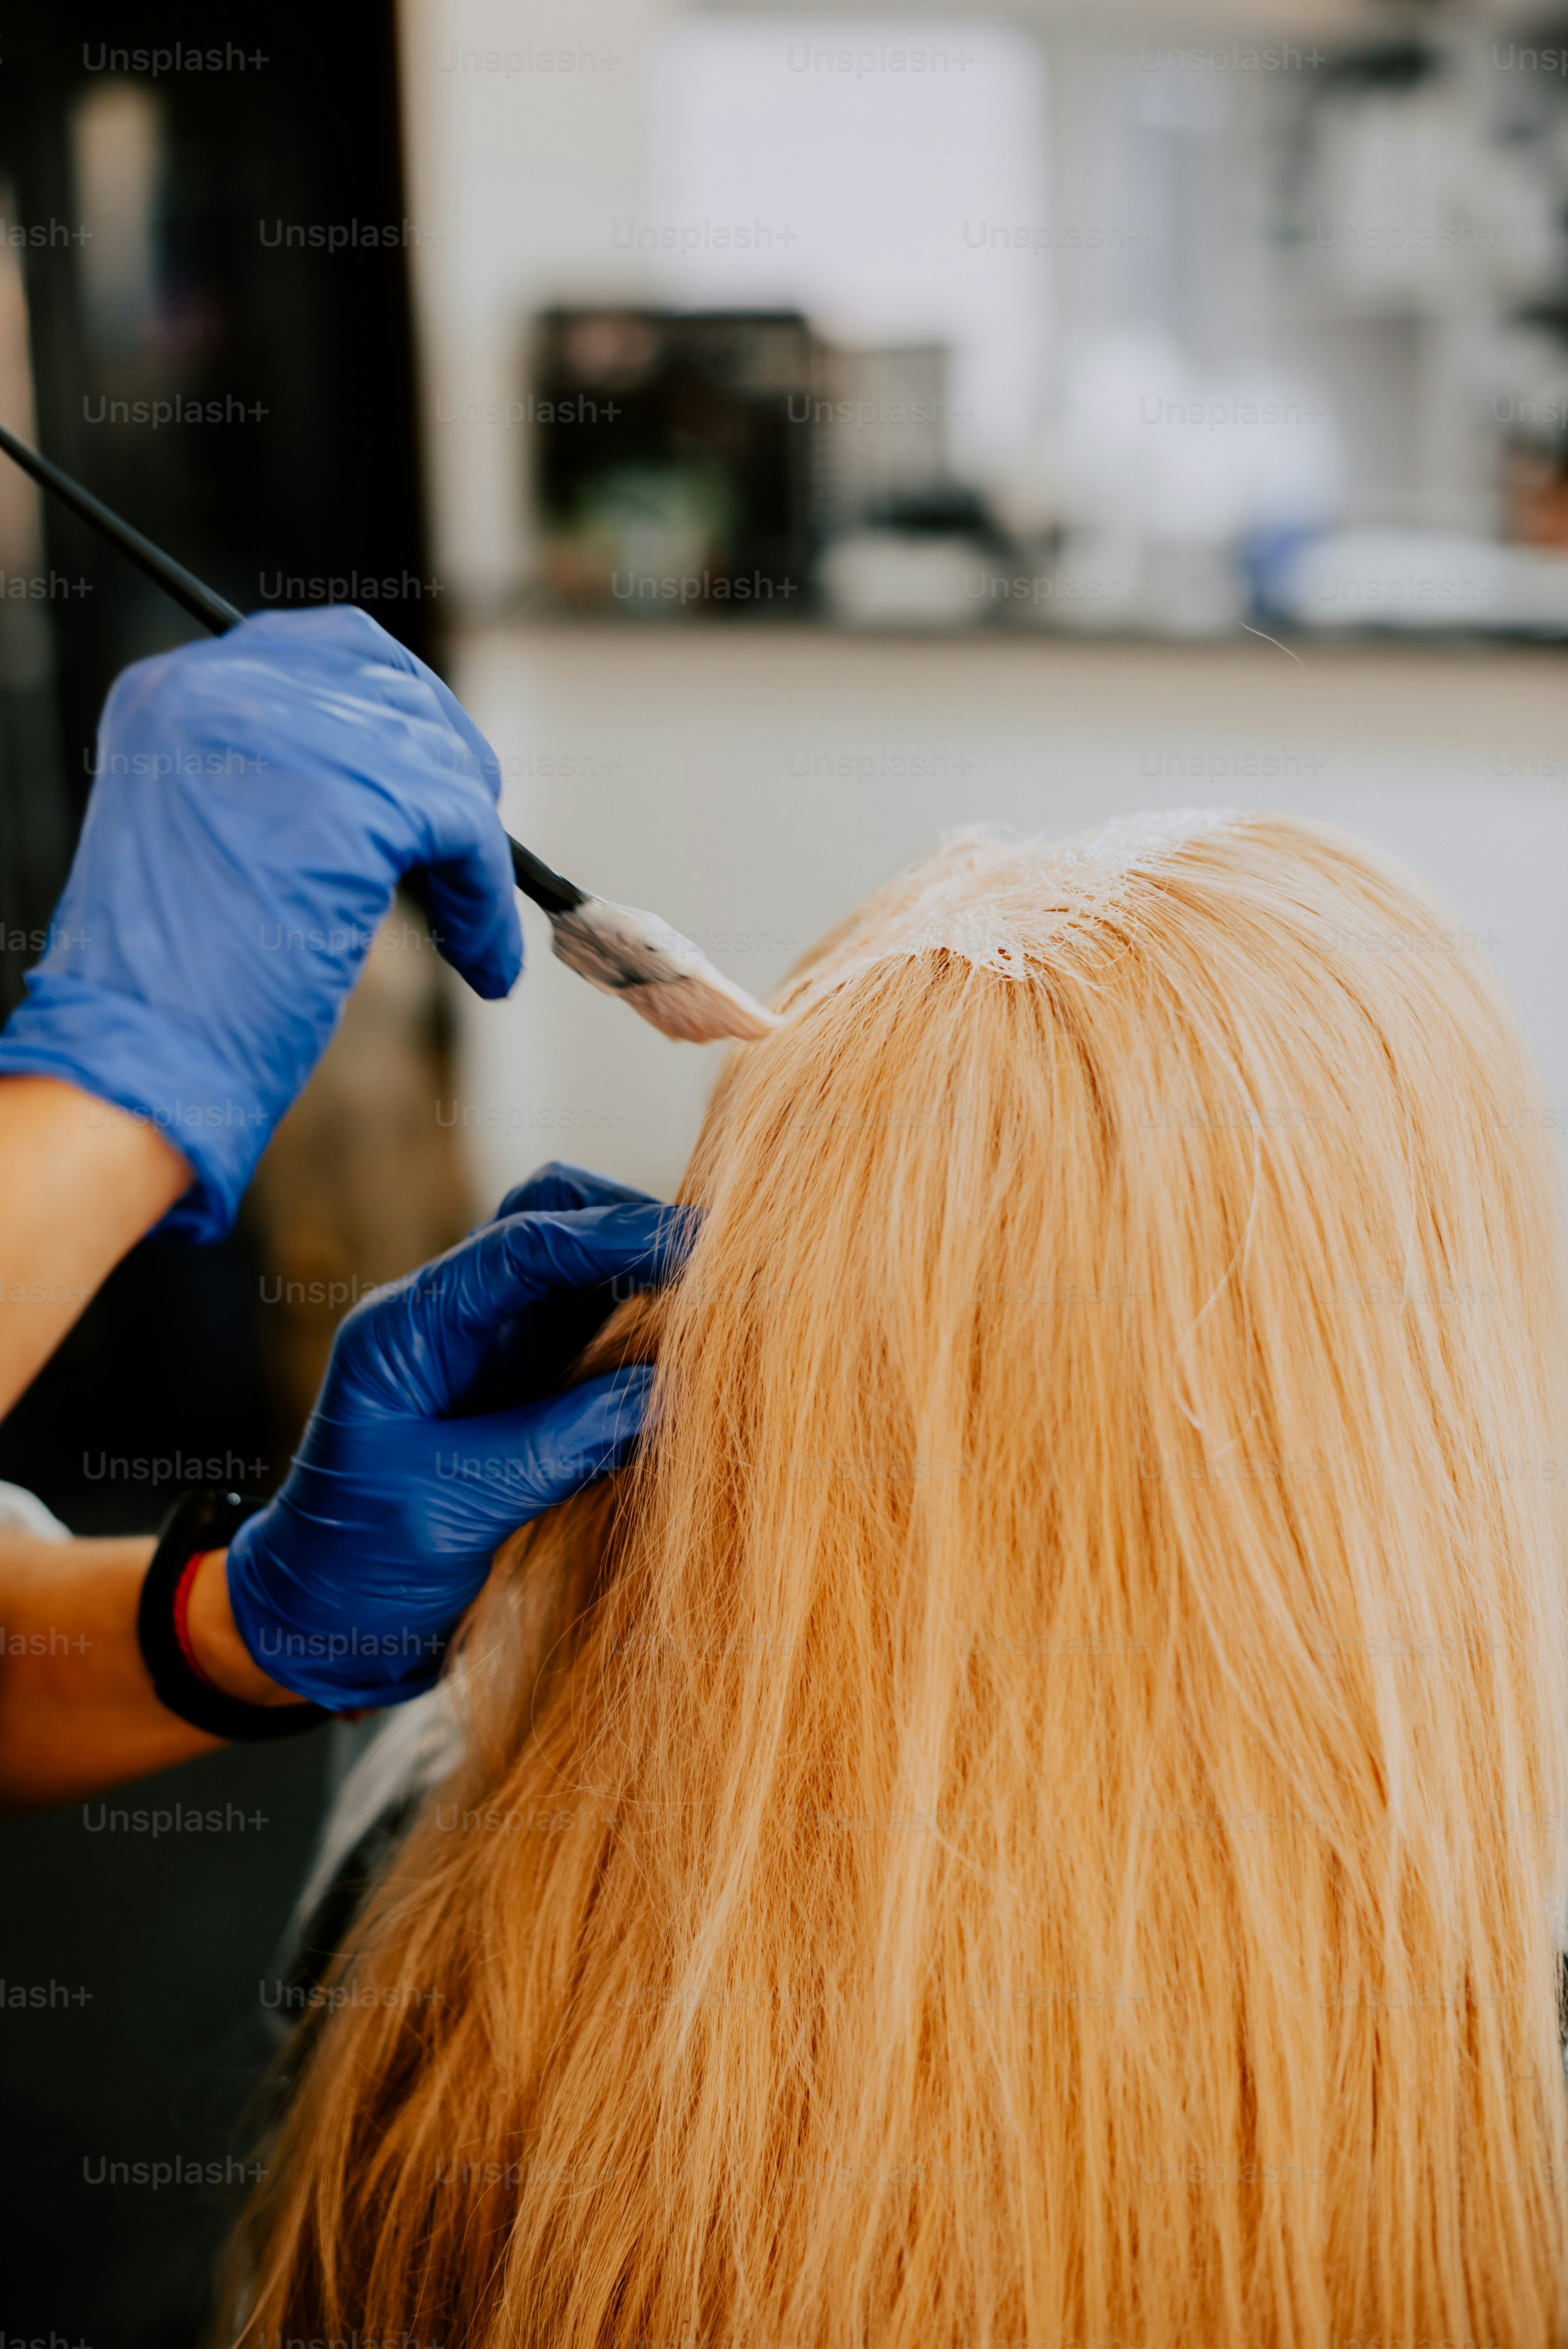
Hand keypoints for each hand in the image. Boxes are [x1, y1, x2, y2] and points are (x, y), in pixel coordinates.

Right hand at [0, 607, 521, 1240]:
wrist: (137, 1052)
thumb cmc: (169, 979)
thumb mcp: (208, 834)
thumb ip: (279, 778)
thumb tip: (390, 776)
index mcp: (177, 691)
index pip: (328, 649)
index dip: (400, 710)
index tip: (439, 774)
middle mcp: (223, 689)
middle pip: (393, 686)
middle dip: (450, 768)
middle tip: (472, 848)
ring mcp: (288, 737)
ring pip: (439, 763)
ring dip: (475, 853)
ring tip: (473, 933)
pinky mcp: (352, 804)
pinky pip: (465, 831)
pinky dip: (487, 901)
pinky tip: (484, 963)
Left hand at [225, 1168, 690, 1705]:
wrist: (311, 1629)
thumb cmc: (351, 1571)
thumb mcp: (451, 1510)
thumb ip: (555, 1445)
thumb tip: (667, 1391)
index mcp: (408, 1327)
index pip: (523, 1244)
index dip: (616, 1236)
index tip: (703, 1248)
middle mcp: (449, 1319)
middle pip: (550, 1221)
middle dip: (634, 1231)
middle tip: (725, 1270)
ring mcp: (485, 1352)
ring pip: (577, 1272)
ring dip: (646, 1281)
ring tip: (722, 1308)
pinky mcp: (517, 1394)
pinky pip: (589, 1339)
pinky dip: (642, 1340)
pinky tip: (690, 1361)